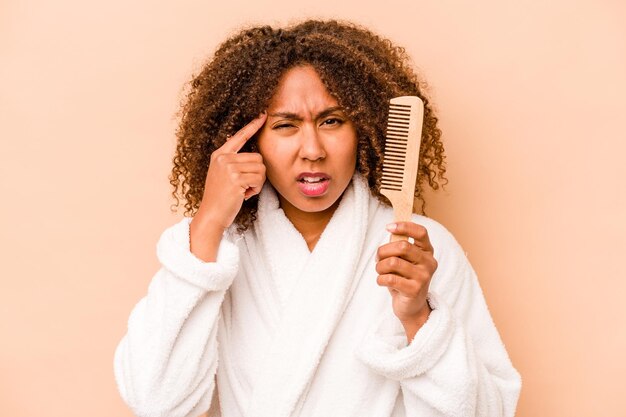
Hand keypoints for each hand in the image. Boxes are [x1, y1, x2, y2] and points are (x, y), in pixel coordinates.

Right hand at [195, 112, 267, 228]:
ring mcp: (229, 167)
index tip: (263, 115)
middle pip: (258, 158)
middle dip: (257, 175)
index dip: (253, 125)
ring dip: (257, 183)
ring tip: (243, 191)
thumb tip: (255, 157)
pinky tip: (244, 195)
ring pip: (261, 169)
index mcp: (220, 154)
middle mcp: (223, 158)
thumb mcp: (223, 175)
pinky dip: (256, 190)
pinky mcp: (236, 178)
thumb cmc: (221, 198)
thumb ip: (233, 163)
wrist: (211, 215)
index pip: (240, 136)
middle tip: (245, 186)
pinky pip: (259, 180)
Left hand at [376, 221, 437, 337]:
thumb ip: (399, 246)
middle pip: (402, 247)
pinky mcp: (414, 290)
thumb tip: (392, 230)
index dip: (404, 226)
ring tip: (380, 272)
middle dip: (383, 251)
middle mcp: (429, 263)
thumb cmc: (404, 279)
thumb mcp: (404, 260)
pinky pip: (390, 278)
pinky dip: (380, 279)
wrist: (411, 307)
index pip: (420, 232)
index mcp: (427, 251)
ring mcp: (423, 277)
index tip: (388, 227)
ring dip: (380, 267)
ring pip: (393, 262)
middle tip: (378, 259)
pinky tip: (382, 282)